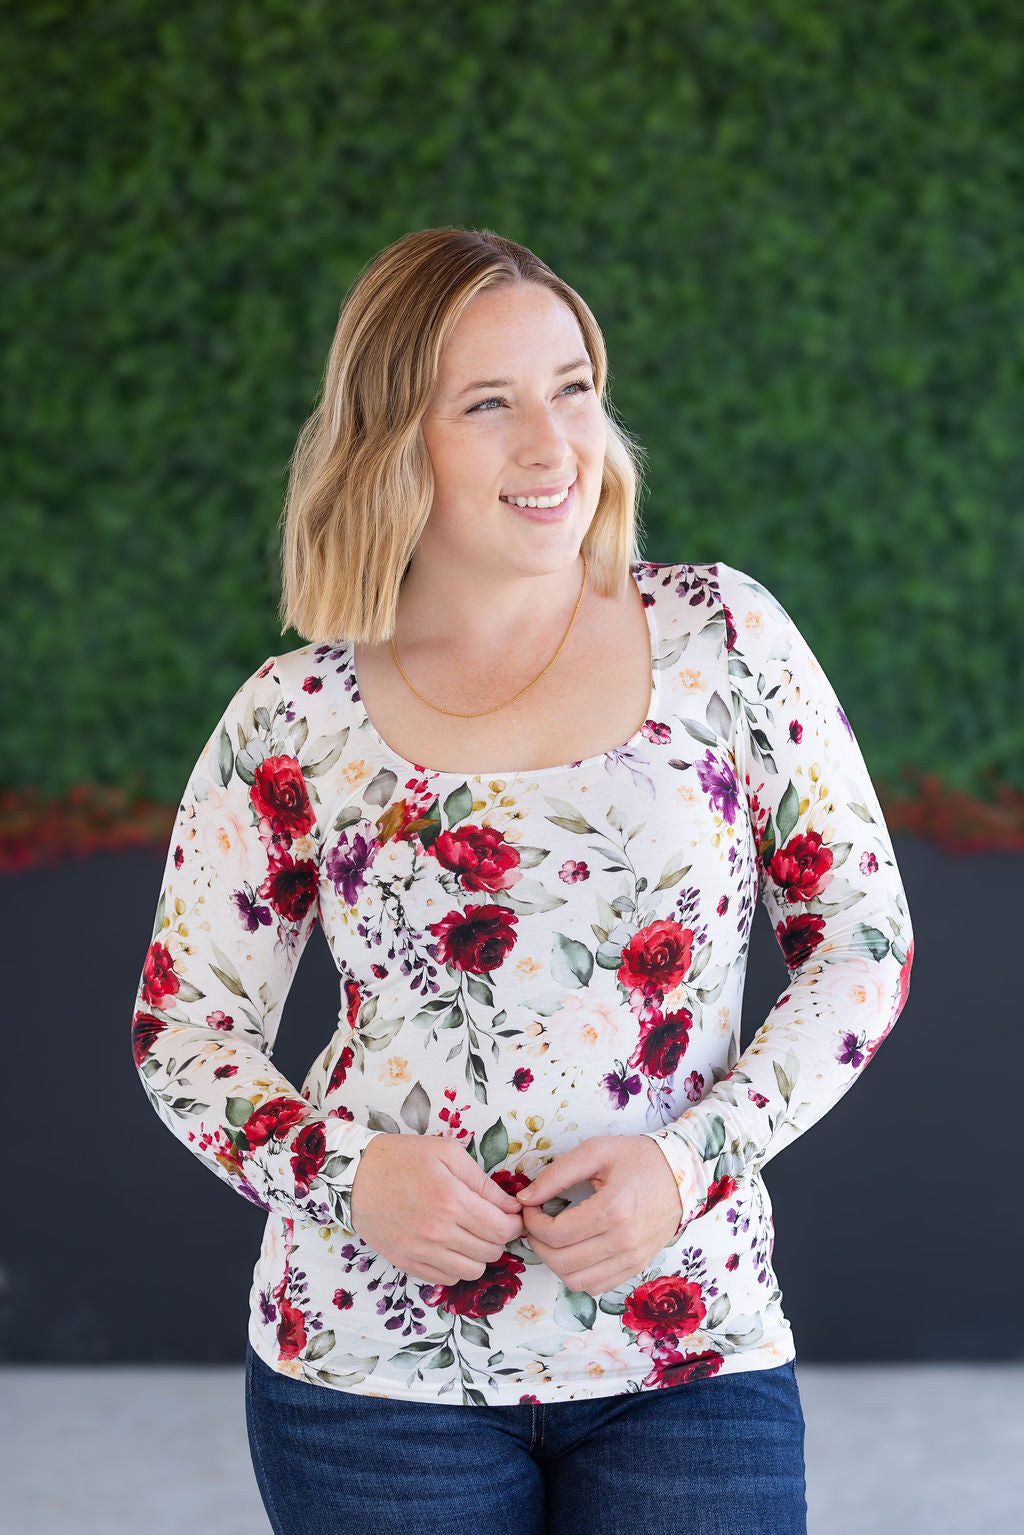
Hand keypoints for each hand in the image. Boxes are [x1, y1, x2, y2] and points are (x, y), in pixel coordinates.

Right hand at [349, 1134, 525, 1284]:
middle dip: (498, 1237)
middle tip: (490, 1221)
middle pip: (491, 1252)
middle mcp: (438, 1232)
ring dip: (479, 1255)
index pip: (502, 1230)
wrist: (354, 1176)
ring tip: (469, 1234)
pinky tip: (449, 1246)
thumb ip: (482, 1182)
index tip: (511, 1215)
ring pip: (473, 1271)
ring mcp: (421, 1252)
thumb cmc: (403, 1158)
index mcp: (452, 1200)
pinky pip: (447, 1279)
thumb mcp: (447, 1153)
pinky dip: (456, 1266)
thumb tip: (511, 1207)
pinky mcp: (406, 1264)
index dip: (514, 1224)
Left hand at [515, 1134, 682, 1295]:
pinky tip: (574, 1251)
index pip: (556, 1234)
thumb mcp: (596, 1152)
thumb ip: (557, 1174)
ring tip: (552, 1238)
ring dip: (554, 1263)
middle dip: (538, 1244)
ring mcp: (633, 1258)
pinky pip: (597, 1287)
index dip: (532, 1224)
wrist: (683, 1172)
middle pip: (561, 1262)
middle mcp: (624, 1241)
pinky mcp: (637, 1266)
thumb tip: (525, 1199)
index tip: (530, 1208)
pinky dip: (577, 1275)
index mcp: (613, 1209)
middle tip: (535, 1224)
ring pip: (577, 1282)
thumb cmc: (638, 1158)